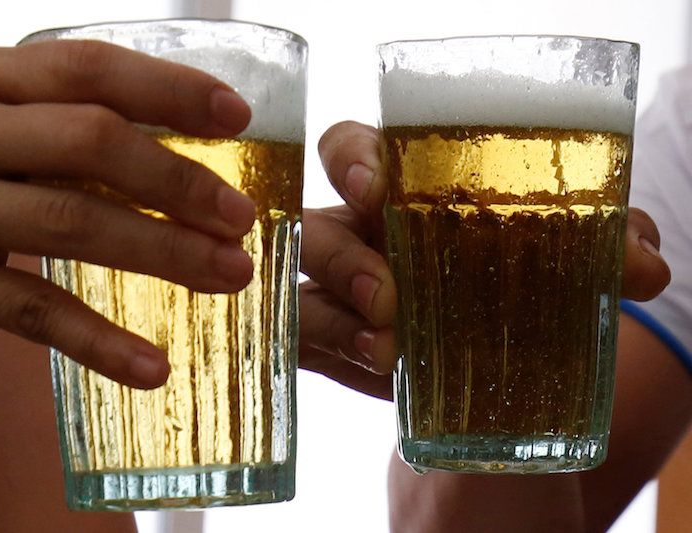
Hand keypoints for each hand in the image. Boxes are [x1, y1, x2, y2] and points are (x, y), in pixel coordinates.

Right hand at [0, 40, 255, 387]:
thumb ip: (64, 115)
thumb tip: (188, 139)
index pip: (88, 69)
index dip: (168, 89)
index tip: (236, 117)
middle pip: (90, 144)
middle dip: (178, 180)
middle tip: (242, 217)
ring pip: (73, 225)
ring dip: (164, 252)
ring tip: (230, 274)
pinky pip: (30, 312)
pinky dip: (98, 342)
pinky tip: (152, 367)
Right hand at [301, 121, 670, 399]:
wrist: (489, 358)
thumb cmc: (512, 282)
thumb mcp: (559, 256)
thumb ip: (602, 246)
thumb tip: (645, 266)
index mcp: (402, 192)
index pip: (354, 152)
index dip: (352, 159)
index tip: (375, 184)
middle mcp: (358, 234)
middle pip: (314, 222)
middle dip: (339, 252)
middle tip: (386, 291)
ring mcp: (335, 291)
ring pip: (305, 291)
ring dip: (339, 314)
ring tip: (387, 345)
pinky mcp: (330, 343)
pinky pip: (306, 341)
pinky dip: (334, 351)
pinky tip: (377, 366)